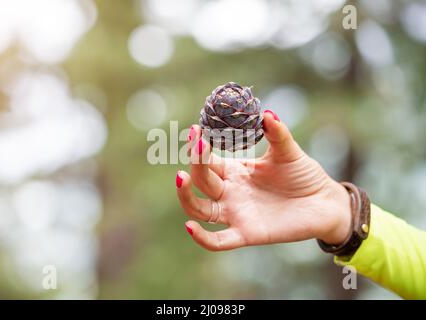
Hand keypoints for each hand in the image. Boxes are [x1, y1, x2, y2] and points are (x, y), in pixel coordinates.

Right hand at [176, 110, 351, 250]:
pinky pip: (219, 241)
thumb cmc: (304, 175)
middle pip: (202, 181)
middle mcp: (230, 192)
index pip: (208, 160)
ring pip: (200, 209)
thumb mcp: (289, 151)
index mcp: (236, 171)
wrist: (325, 202)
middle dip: (195, 163)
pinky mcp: (247, 234)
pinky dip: (202, 238)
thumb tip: (266, 112)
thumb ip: (277, 133)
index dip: (199, 147)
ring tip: (182, 178)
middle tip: (197, 145)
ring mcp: (236, 213)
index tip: (195, 129)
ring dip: (186, 196)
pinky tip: (190, 228)